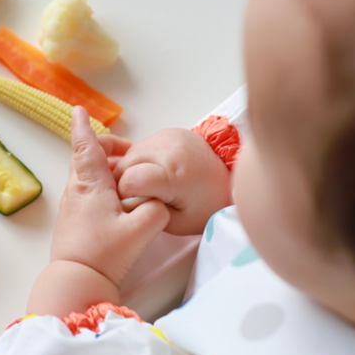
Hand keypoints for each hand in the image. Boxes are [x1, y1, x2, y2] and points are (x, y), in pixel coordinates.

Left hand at [49, 107, 170, 286]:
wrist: (76, 280)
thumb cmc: (103, 254)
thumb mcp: (142, 229)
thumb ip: (156, 209)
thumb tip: (157, 201)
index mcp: (91, 184)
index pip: (85, 147)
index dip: (83, 127)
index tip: (78, 110)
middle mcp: (77, 191)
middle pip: (85, 158)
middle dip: (103, 147)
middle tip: (126, 150)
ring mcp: (72, 206)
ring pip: (85, 176)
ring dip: (103, 168)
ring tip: (127, 175)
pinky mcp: (74, 221)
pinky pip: (86, 192)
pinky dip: (101, 186)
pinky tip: (117, 199)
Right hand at [113, 128, 232, 234]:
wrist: (229, 178)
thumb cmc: (207, 204)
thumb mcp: (177, 222)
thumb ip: (147, 213)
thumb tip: (126, 201)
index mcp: (173, 174)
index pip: (129, 181)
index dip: (126, 195)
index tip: (136, 204)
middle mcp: (168, 149)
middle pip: (124, 165)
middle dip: (124, 183)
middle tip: (139, 197)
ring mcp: (167, 136)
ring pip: (128, 154)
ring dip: (130, 170)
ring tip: (147, 185)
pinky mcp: (166, 132)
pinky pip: (140, 147)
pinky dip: (140, 161)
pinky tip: (152, 172)